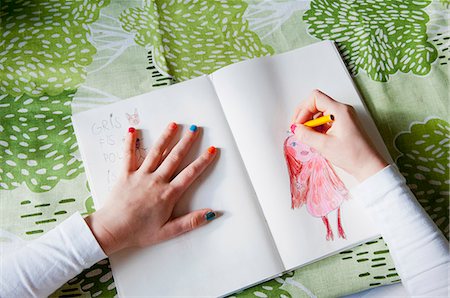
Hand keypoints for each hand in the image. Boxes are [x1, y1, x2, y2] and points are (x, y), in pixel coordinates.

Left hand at [85, 123, 217, 254]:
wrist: (112, 230)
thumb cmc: (139, 232)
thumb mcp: (168, 231)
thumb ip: (190, 221)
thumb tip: (212, 213)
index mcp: (168, 194)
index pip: (190, 174)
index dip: (203, 161)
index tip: (212, 150)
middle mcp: (156, 180)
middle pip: (175, 157)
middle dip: (187, 142)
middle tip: (195, 129)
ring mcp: (140, 175)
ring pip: (156, 152)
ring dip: (166, 137)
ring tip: (174, 124)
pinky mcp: (125, 174)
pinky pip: (128, 155)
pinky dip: (130, 142)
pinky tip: (132, 130)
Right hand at [291, 89, 387, 181]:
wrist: (368, 166)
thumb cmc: (353, 155)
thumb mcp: (324, 145)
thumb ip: (306, 135)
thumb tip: (295, 129)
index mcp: (339, 110)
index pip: (315, 98)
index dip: (303, 110)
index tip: (299, 124)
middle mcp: (341, 110)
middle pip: (316, 103)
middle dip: (304, 115)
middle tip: (298, 129)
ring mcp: (342, 116)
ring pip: (319, 112)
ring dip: (310, 123)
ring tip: (308, 136)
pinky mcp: (342, 124)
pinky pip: (324, 120)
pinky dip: (316, 128)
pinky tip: (315, 138)